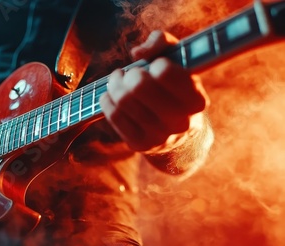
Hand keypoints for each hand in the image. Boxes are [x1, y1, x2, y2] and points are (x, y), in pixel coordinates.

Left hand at [100, 30, 208, 151]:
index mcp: (196, 100)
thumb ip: (162, 43)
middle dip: (131, 74)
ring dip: (115, 83)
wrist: (178, 136)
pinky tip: (111, 94)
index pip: (165, 72)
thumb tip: (138, 52)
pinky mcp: (139, 144)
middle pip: (139, 86)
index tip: (156, 66)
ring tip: (118, 79)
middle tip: (132, 73)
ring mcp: (160, 137)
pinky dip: (107, 99)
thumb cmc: (175, 88)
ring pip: (124, 100)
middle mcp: (181, 123)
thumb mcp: (178, 60)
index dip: (156, 63)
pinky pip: (113, 116)